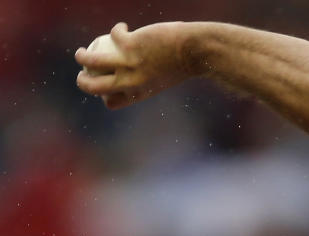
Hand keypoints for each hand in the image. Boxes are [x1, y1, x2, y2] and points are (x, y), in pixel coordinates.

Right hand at [75, 22, 192, 108]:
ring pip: (91, 61)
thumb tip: (132, 75)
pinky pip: (113, 35)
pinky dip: (117, 30)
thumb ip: (146, 80)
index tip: (102, 88)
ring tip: (81, 51)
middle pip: (94, 87)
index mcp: (138, 94)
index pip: (112, 103)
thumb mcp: (162, 78)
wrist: (195, 52)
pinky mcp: (129, 44)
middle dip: (82, 82)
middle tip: (82, 73)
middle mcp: (130, 82)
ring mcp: (128, 64)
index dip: (103, 97)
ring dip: (81, 56)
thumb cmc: (182, 65)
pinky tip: (122, 28)